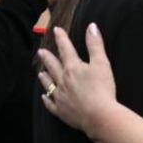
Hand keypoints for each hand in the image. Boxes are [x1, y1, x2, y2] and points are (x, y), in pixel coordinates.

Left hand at [37, 24, 116, 139]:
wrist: (99, 115)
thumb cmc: (102, 89)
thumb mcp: (102, 63)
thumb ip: (95, 45)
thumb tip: (91, 26)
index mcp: (73, 68)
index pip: (66, 49)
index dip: (61, 38)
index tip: (56, 30)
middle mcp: (63, 81)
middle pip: (52, 66)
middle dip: (47, 57)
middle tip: (41, 52)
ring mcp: (60, 96)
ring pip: (48, 84)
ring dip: (44, 77)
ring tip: (40, 72)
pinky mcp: (62, 111)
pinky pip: (50, 104)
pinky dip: (46, 100)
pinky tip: (44, 97)